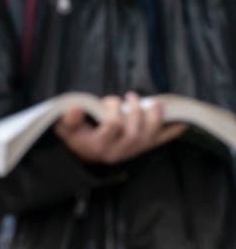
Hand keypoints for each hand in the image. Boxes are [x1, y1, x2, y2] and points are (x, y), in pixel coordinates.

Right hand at [55, 92, 185, 164]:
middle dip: (134, 112)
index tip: (110, 100)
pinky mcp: (142, 148)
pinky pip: (160, 141)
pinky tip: (182, 122)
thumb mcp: (66, 128)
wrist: (85, 152)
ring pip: (148, 137)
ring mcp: (132, 151)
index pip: (112, 127)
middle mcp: (117, 152)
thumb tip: (75, 108)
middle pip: (133, 133)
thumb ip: (68, 119)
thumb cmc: (76, 135)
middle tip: (130, 96)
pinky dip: (172, 131)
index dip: (113, 110)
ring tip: (154, 103)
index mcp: (98, 145)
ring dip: (155, 118)